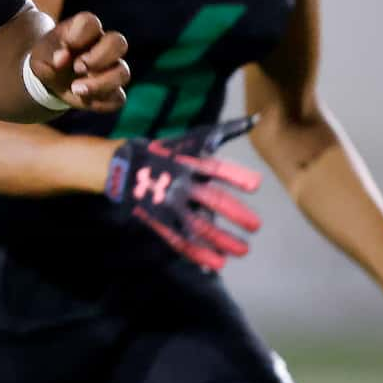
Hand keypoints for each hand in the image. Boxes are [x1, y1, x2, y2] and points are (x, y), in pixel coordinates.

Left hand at [31, 11, 128, 111]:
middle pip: (118, 43)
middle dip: (98, 58)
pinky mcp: (112, 91)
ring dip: (100, 84)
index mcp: (85, 29)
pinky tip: (83, 100)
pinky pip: (118, 98)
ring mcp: (111, 68)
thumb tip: (62, 58)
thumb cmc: (48, 59)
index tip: (65, 47)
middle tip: (77, 68)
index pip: (91, 23)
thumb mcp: (41, 54)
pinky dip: (101, 102)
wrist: (50, 79)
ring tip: (75, 89)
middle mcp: (104, 45)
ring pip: (123, 73)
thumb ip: (50, 53)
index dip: (79, 36)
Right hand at [105, 116, 263, 272]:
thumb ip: (228, 131)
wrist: (126, 166)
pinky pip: (180, 240)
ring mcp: (169, 205)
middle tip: (256, 227)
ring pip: (199, 225)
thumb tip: (257, 118)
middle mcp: (181, 184)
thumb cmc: (169, 151)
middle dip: (236, 214)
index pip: (216, 169)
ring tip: (243, 251)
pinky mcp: (160, 221)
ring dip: (222, 240)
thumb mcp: (196, 139)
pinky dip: (198, 253)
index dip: (236, 176)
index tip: (256, 185)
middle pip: (213, 200)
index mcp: (190, 163)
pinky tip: (216, 263)